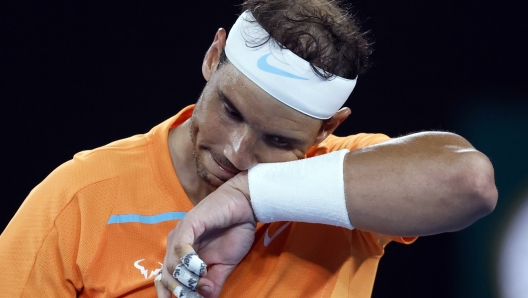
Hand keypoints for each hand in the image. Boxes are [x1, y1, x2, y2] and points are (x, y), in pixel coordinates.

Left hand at [155, 172, 256, 297]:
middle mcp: (176, 245)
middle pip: (167, 276)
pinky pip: (180, 247)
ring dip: (187, 278)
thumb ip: (214, 283)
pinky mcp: (189, 223)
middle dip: (181, 290)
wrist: (246, 206)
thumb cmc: (235, 231)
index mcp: (182, 255)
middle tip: (198, 293)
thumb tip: (205, 297)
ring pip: (171, 264)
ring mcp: (181, 233)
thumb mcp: (225, 266)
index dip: (169, 294)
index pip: (166, 279)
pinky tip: (201, 267)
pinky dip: (189, 261)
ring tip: (204, 279)